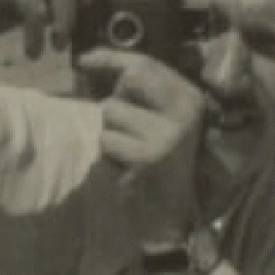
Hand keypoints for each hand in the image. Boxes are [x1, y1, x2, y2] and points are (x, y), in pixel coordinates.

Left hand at [85, 47, 206, 250]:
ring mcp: (166, 134)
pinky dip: (107, 156)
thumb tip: (89, 60)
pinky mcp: (147, 157)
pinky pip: (107, 141)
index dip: (111, 57)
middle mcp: (184, 112)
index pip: (147, 64)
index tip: (85, 59)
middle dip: (116, 99)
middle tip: (125, 127)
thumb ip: (138, 91)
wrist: (172, 217)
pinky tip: (125, 170)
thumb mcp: (161, 120)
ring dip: (110, 133)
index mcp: (190, 98)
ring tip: (128, 154)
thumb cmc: (161, 163)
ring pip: (112, 112)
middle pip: (130, 80)